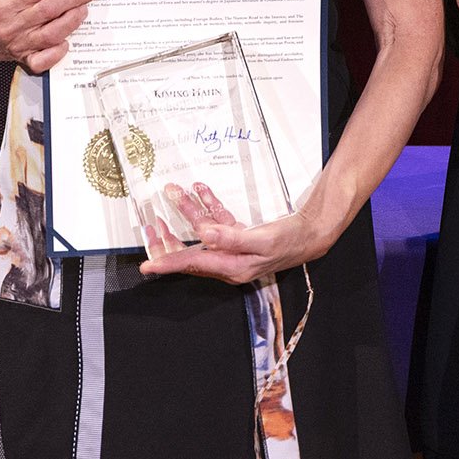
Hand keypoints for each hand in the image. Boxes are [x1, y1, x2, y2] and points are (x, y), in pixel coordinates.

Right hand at [0, 0, 97, 73]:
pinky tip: (67, 42)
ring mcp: (17, 44)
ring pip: (50, 34)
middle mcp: (10, 25)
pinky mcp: (23, 59)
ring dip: (71, 20)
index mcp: (6, 3)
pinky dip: (56, 53)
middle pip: (48, 10)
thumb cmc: (7, 8)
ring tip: (84, 9)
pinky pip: (41, 61)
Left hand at [138, 181, 337, 283]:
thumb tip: (205, 236)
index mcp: (232, 267)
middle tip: (154, 222)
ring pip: (204, 231)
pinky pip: (218, 221)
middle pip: (192, 250)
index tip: (147, 266)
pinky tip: (201, 191)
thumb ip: (232, 238)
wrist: (311, 233)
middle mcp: (228, 261)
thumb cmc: (290, 241)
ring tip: (176, 191)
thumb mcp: (262, 239)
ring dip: (190, 211)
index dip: (168, 264)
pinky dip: (210, 206)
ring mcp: (233, 248)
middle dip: (172, 235)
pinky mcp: (240, 236)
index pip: (193, 264)